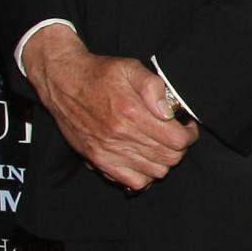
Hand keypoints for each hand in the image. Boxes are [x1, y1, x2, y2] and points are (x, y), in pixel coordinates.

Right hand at [23, 28, 196, 190]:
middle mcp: (120, 136)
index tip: (186, 126)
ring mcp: (108, 151)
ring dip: (164, 160)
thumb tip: (169, 110)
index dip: (189, 134)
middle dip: (179, 147)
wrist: (62, 82)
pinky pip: (134, 182)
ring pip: (156, 172)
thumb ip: (153, 86)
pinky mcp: (98, 160)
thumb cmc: (99, 74)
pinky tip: (144, 159)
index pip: (178, 140)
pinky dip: (145, 175)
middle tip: (174, 135)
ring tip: (160, 145)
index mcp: (132, 112)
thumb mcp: (130, 68)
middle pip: (170, 158)